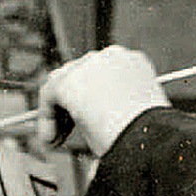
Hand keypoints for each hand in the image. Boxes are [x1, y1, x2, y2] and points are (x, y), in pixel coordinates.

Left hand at [38, 45, 170, 156]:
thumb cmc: (148, 132)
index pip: (104, 73)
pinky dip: (47, 118)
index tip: (88, 120)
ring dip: (59, 110)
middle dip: (73, 101)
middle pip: (81, 73)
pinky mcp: (69, 80)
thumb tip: (93, 117)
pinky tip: (52, 138)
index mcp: (134, 62)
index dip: (93, 98)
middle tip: (69, 129)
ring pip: (63, 83)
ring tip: (59, 136)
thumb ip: (114, 104)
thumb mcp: (134, 112)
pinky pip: (49, 97)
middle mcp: (112, 56)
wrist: (148, 136)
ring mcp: (89, 65)